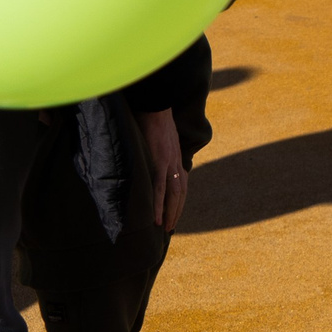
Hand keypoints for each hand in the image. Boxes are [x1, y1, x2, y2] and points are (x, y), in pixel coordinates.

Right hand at [138, 109, 189, 230]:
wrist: (155, 103)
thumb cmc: (153, 116)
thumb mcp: (161, 136)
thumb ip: (158, 147)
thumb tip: (150, 153)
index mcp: (176, 156)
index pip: (181, 184)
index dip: (179, 200)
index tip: (174, 212)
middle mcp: (175, 162)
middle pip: (180, 193)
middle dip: (176, 211)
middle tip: (169, 227)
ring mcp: (168, 163)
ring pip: (172, 195)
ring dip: (170, 213)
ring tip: (164, 228)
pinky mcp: (158, 162)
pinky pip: (159, 188)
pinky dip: (158, 205)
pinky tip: (155, 218)